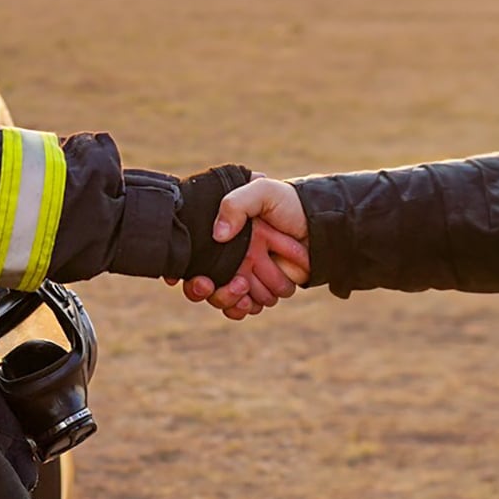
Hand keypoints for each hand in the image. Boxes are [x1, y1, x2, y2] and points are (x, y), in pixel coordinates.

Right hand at [187, 178, 309, 319]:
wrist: (319, 225)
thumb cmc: (289, 203)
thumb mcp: (263, 191)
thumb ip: (236, 204)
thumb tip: (218, 236)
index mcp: (220, 232)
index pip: (188, 255)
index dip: (179, 271)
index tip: (182, 277)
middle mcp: (226, 254)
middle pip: (202, 283)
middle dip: (207, 289)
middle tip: (216, 283)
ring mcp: (242, 273)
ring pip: (222, 298)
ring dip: (230, 297)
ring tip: (244, 286)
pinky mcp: (258, 290)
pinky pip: (241, 307)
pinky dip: (243, 308)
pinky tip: (249, 301)